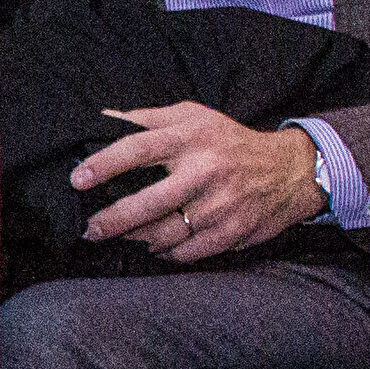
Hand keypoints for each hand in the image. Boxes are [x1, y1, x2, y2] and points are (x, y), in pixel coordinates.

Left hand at [76, 105, 325, 262]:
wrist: (290, 170)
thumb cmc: (230, 140)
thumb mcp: (194, 116)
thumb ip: (148, 117)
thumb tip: (104, 118)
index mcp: (190, 138)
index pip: (137, 149)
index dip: (103, 165)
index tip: (79, 181)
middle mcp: (204, 171)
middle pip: (148, 203)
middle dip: (112, 220)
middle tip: (91, 229)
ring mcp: (220, 205)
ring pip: (165, 233)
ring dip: (137, 239)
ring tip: (119, 237)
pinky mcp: (233, 231)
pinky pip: (189, 251)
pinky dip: (167, 252)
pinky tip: (156, 246)